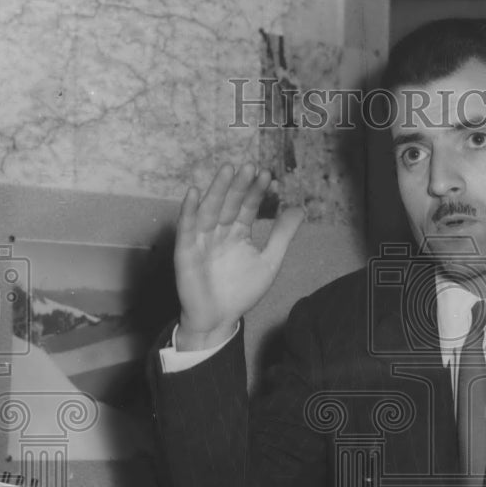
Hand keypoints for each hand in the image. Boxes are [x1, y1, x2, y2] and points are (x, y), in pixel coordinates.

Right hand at [174, 163, 303, 349]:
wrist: (218, 320)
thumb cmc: (241, 292)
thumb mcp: (269, 261)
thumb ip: (282, 235)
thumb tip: (299, 208)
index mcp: (238, 232)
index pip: (248, 206)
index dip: (257, 191)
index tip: (268, 176)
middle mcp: (219, 231)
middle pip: (230, 204)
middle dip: (239, 185)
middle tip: (250, 166)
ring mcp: (202, 239)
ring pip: (210, 210)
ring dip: (217, 190)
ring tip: (227, 169)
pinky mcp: (186, 251)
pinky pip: (186, 228)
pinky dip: (188, 211)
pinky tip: (192, 193)